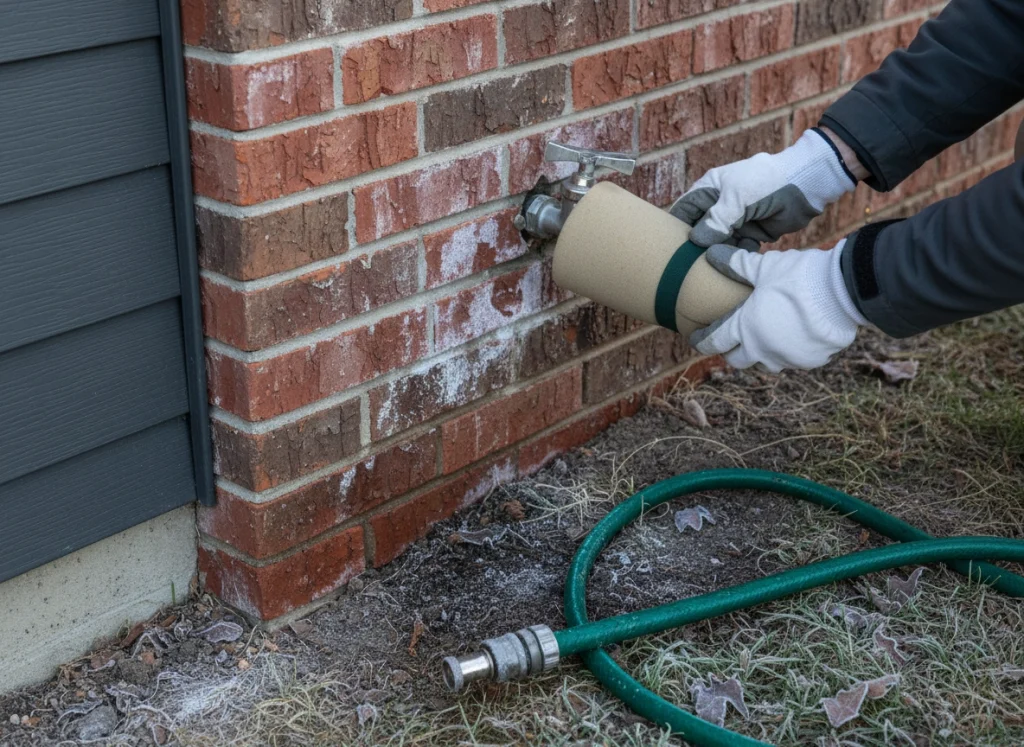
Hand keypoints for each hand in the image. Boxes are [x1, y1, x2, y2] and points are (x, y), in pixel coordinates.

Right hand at [671, 128, 856, 248]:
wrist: (807, 184)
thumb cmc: (767, 181)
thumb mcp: (736, 197)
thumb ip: (715, 220)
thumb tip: (695, 242)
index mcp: (709, 190)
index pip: (683, 211)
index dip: (676, 229)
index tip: (672, 250)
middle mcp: (719, 207)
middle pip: (699, 232)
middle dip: (698, 247)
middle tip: (695, 264)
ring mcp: (735, 221)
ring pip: (718, 244)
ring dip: (720, 252)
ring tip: (722, 260)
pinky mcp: (751, 233)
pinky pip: (737, 249)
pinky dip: (739, 254)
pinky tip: (747, 251)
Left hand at [690, 240, 866, 372]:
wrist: (844, 293)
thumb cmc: (799, 278)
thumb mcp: (765, 267)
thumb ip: (737, 265)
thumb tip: (711, 253)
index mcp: (744, 328)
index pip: (714, 342)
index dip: (702, 341)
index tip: (696, 339)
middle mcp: (762, 350)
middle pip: (738, 360)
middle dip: (731, 351)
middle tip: (731, 339)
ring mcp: (787, 359)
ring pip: (765, 364)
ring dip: (760, 353)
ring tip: (762, 338)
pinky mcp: (811, 361)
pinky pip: (793, 360)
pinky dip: (788, 351)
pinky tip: (793, 336)